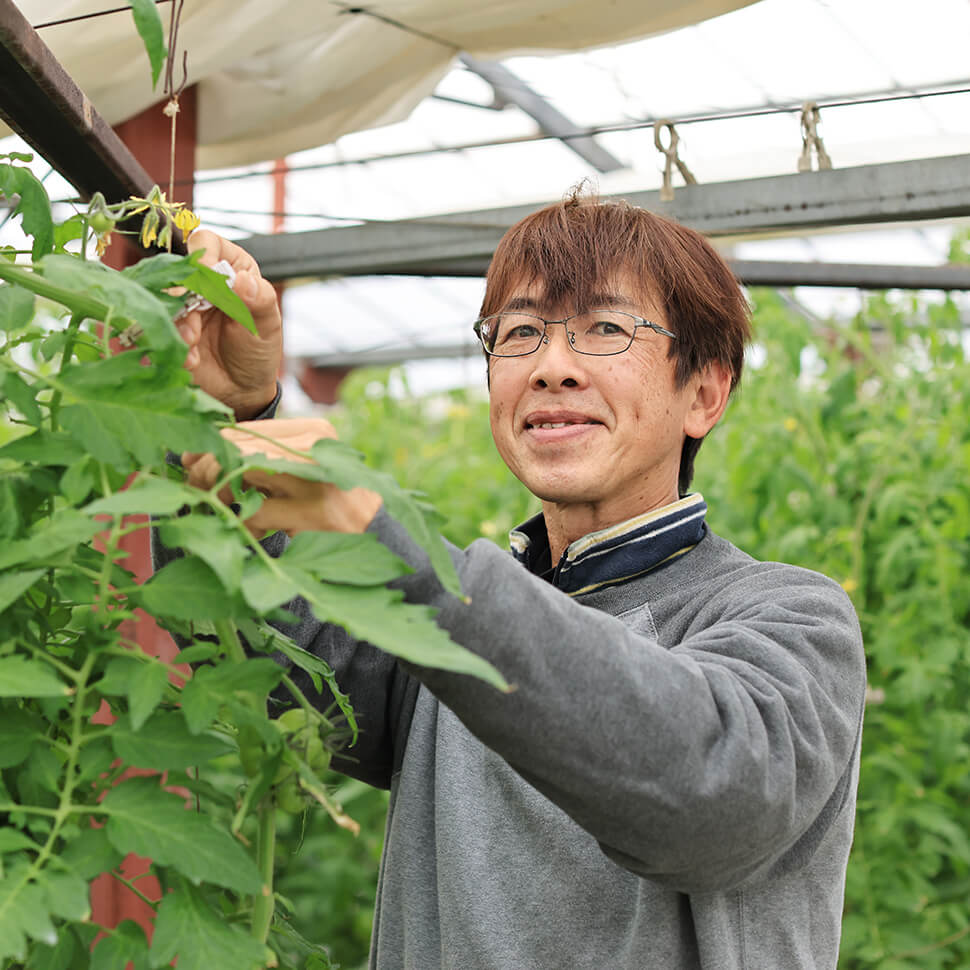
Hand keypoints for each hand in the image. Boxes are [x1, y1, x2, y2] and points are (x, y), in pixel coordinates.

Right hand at [177, 230, 282, 419]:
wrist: (241, 388)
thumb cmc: (258, 349)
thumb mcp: (267, 325)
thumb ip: (260, 300)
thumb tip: (244, 281)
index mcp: (229, 268)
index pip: (207, 243)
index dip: (203, 256)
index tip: (207, 278)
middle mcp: (200, 282)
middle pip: (176, 273)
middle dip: (183, 301)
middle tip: (194, 331)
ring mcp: (179, 304)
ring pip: (160, 299)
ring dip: (173, 325)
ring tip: (191, 348)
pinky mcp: (165, 327)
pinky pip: (151, 326)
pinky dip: (167, 343)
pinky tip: (188, 360)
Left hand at [182, 418, 382, 536]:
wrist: (380, 534)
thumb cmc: (332, 502)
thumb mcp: (301, 469)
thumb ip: (260, 458)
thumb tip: (195, 459)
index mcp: (313, 431)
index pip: (244, 428)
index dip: (210, 445)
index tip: (191, 463)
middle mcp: (316, 448)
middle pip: (236, 447)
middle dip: (206, 472)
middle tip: (197, 492)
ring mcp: (318, 479)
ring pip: (240, 474)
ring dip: (221, 496)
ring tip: (222, 512)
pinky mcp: (316, 513)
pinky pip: (256, 512)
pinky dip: (243, 524)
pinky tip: (248, 531)